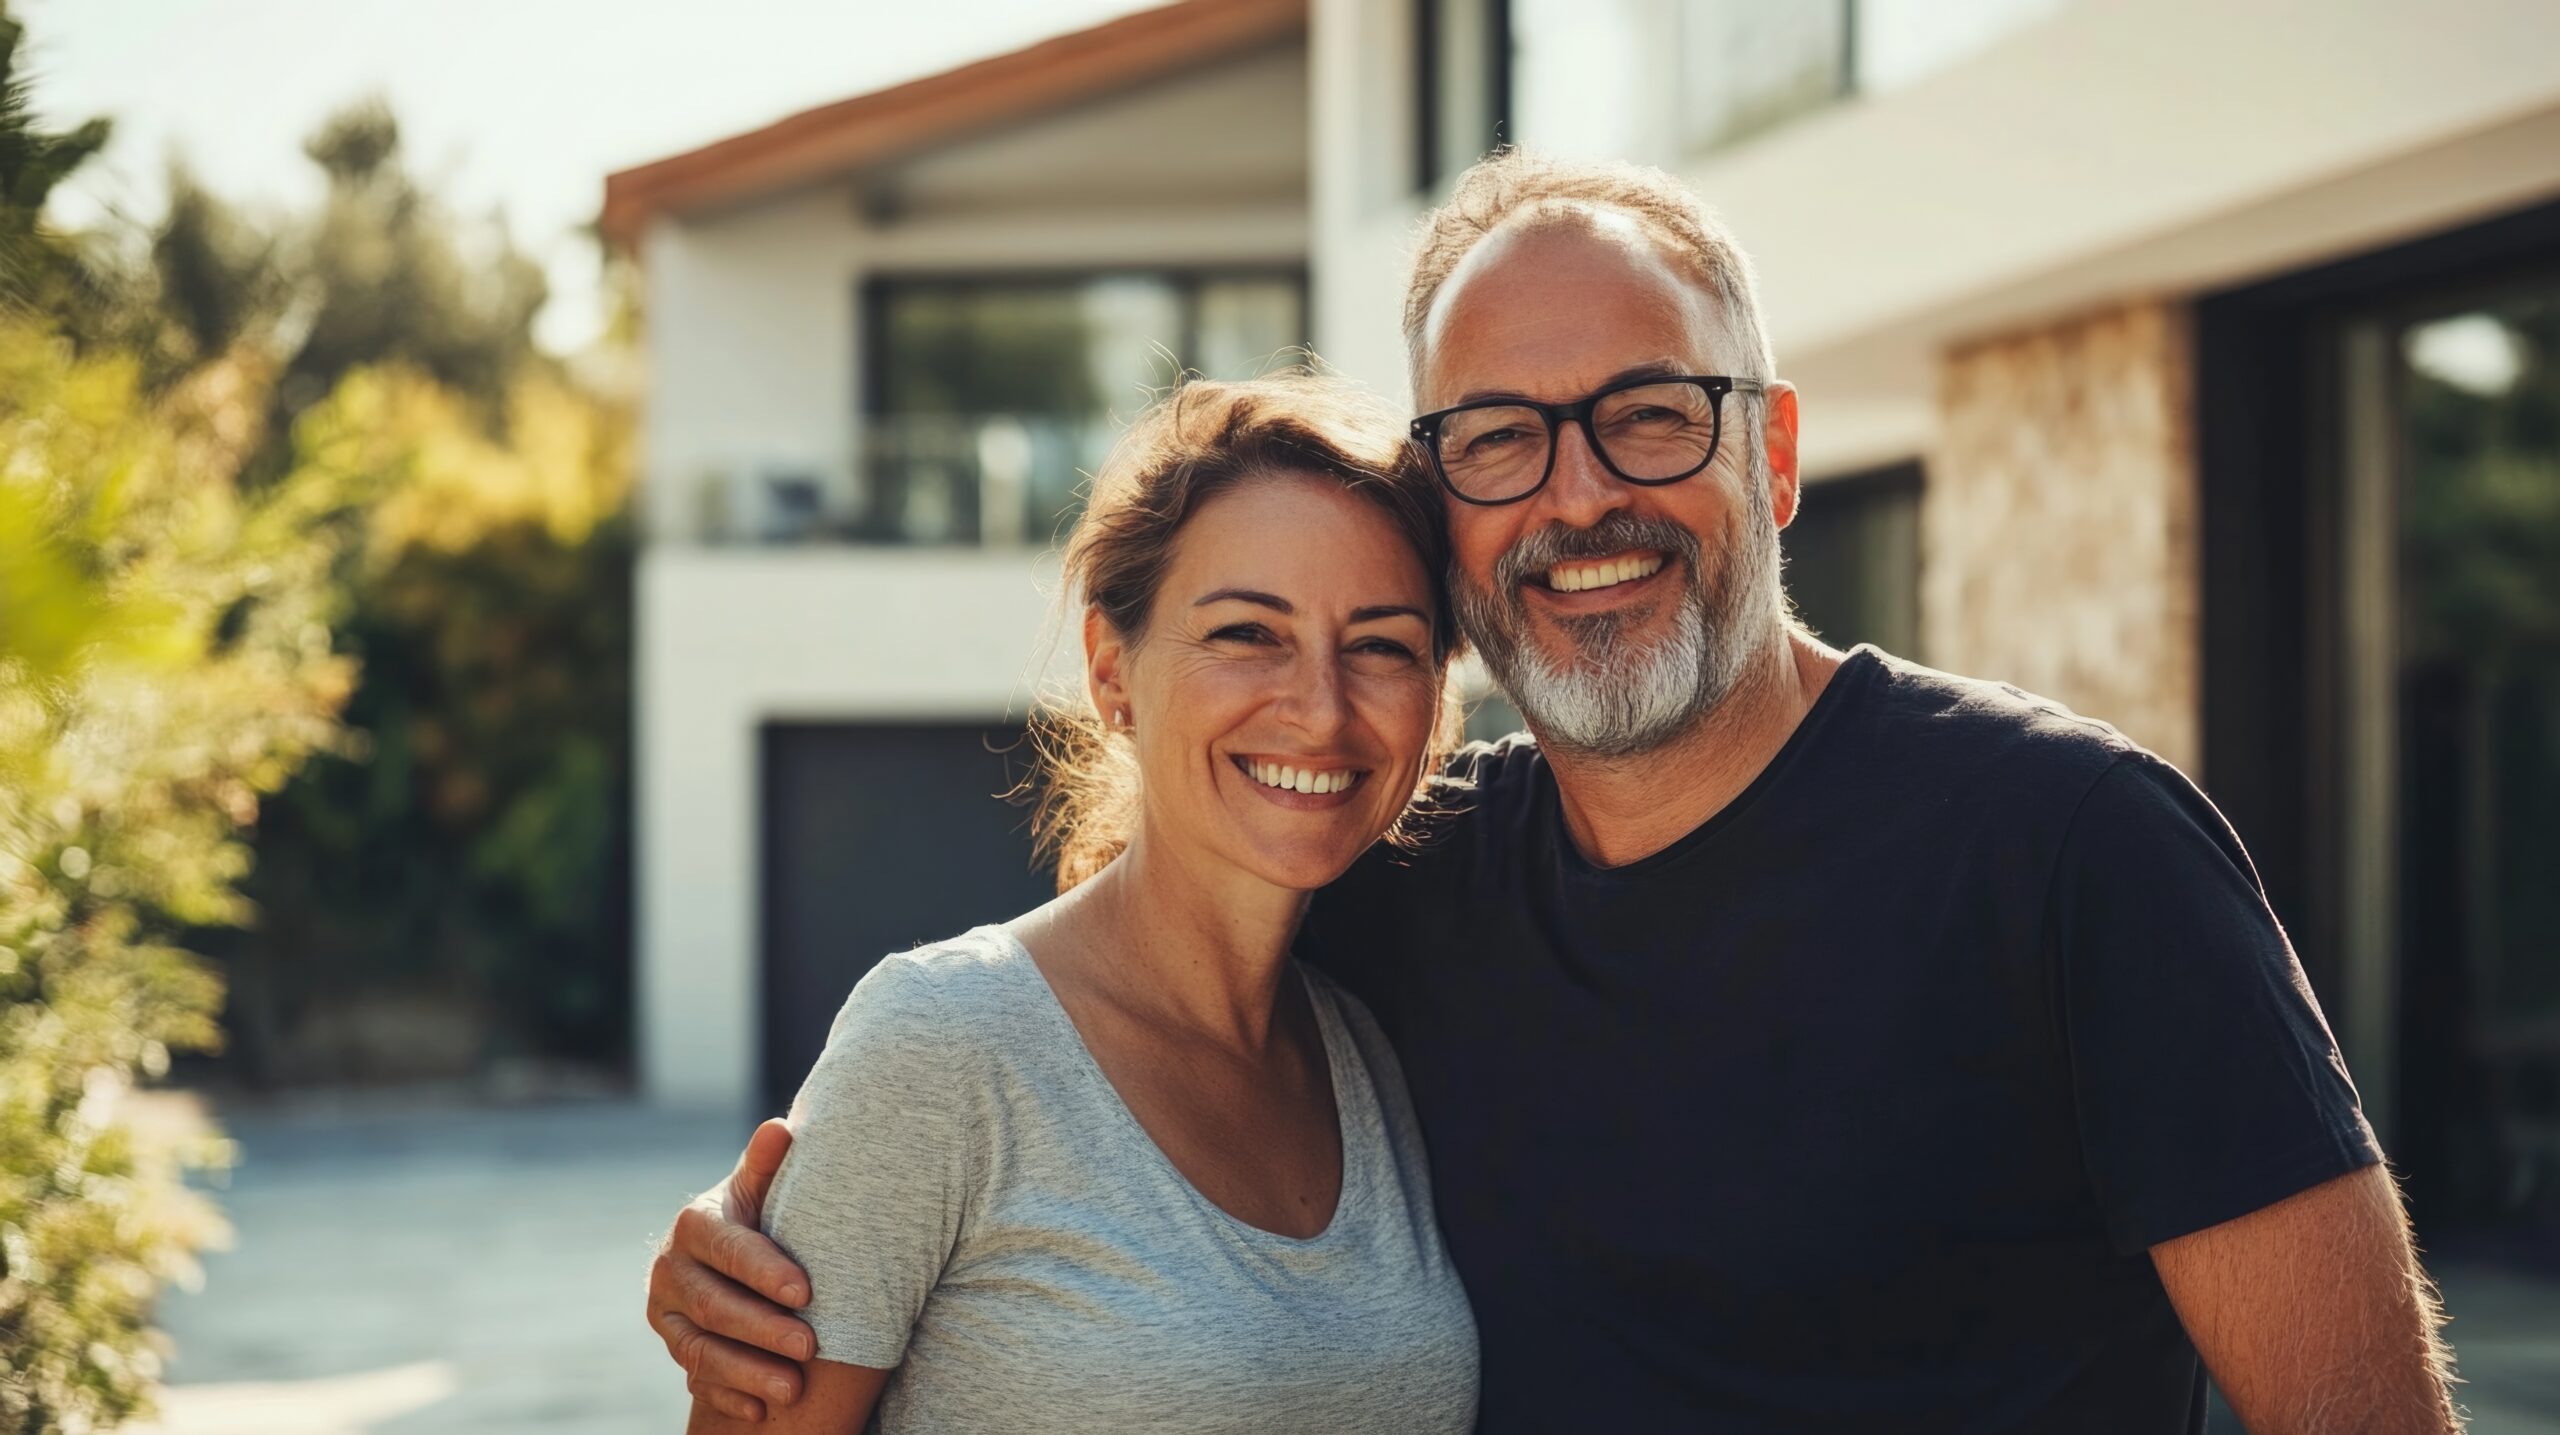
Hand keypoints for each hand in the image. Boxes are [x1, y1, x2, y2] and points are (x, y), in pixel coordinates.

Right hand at [649, 1118, 816, 1421]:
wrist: (731, 1251)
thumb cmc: (762, 1212)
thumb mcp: (763, 1189)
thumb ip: (769, 1166)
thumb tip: (783, 1128)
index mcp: (694, 1226)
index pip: (727, 1249)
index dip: (764, 1270)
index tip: (806, 1290)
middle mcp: (669, 1271)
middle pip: (714, 1307)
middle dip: (764, 1329)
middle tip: (812, 1347)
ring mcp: (667, 1316)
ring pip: (701, 1351)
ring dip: (749, 1372)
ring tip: (794, 1389)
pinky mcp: (674, 1349)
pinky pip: (697, 1381)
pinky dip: (730, 1396)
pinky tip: (762, 1411)